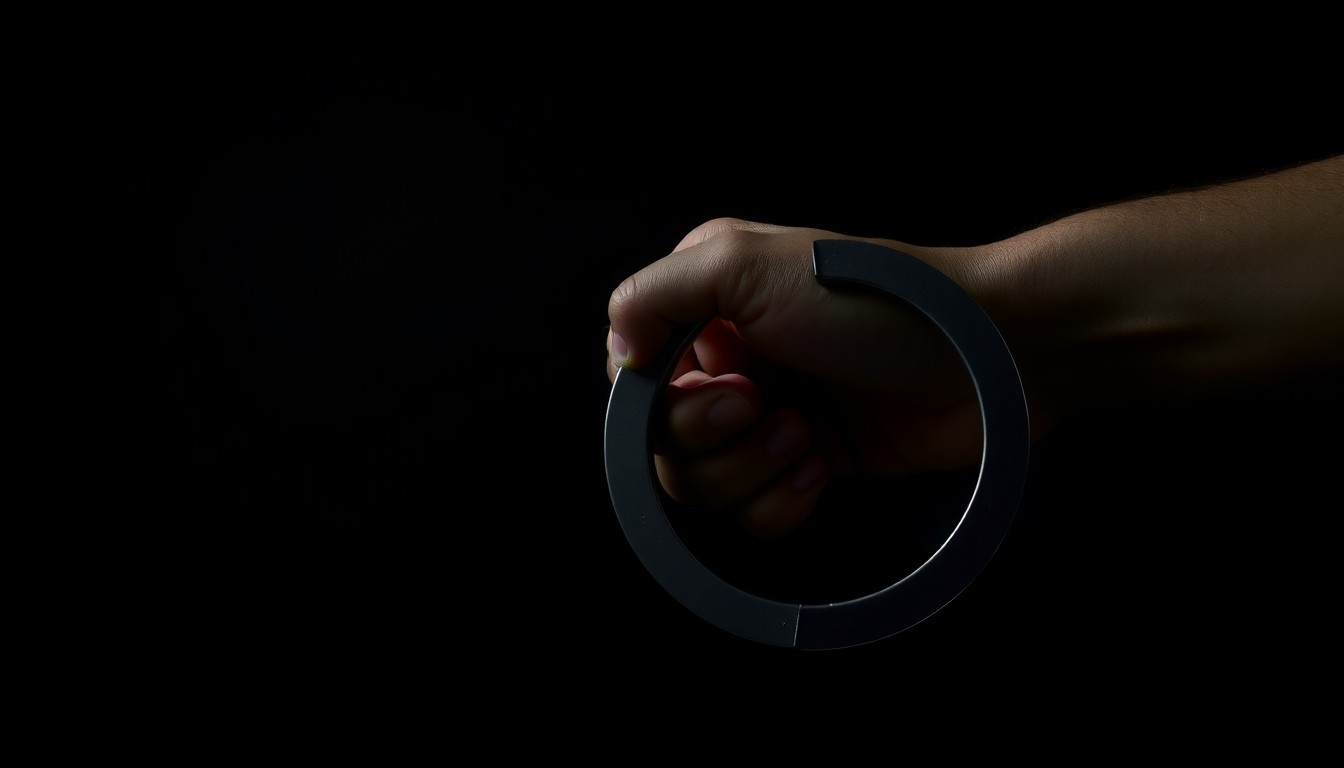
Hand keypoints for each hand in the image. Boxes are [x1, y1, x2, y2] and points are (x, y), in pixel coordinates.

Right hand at [606, 218, 988, 537]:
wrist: (987, 354)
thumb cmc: (876, 299)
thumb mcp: (748, 265)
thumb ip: (657, 294)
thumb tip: (619, 352)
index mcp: (705, 304)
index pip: (634, 378)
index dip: (662, 404)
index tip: (724, 385)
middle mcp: (730, 358)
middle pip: (664, 443)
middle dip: (711, 439)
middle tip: (767, 406)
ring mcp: (769, 415)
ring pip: (706, 486)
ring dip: (750, 470)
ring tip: (805, 435)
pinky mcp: (807, 463)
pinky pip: (755, 513)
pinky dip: (780, 502)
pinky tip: (819, 467)